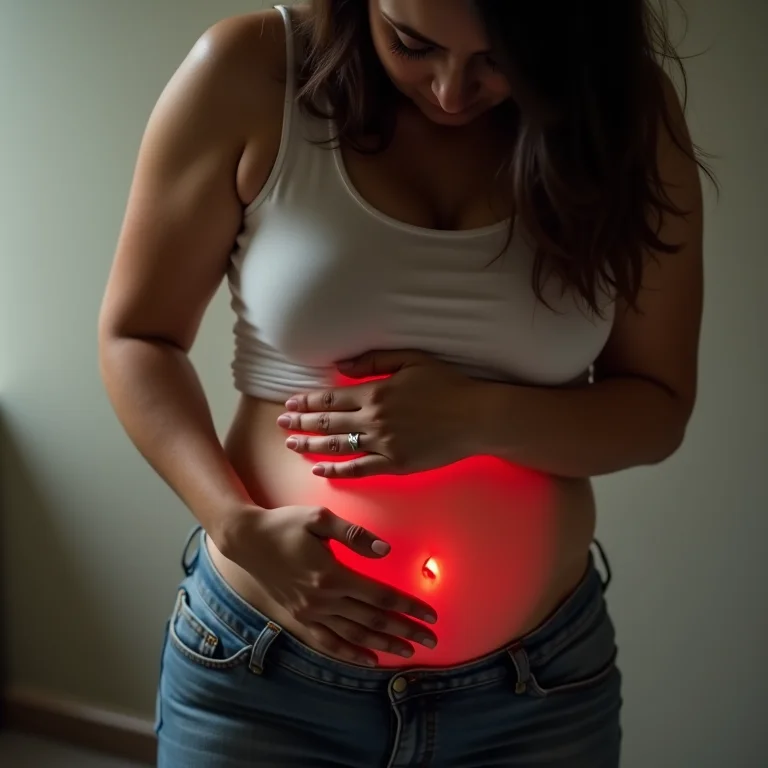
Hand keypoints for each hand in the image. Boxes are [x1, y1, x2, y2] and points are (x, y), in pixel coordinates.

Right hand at [220, 505, 437, 665]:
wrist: (247, 540)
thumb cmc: (285, 524)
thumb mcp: (320, 518)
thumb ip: (354, 534)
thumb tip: (385, 550)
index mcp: (332, 574)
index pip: (380, 595)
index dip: (408, 606)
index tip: (431, 614)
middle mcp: (323, 599)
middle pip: (373, 619)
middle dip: (405, 630)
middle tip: (432, 640)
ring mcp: (310, 612)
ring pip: (354, 635)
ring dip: (384, 645)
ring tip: (409, 651)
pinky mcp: (299, 618)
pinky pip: (328, 643)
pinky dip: (350, 654)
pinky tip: (369, 660)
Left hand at [277, 350, 480, 477]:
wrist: (476, 418)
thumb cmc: (447, 385)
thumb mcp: (412, 360)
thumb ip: (375, 360)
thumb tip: (341, 366)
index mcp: (376, 391)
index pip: (331, 398)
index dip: (308, 402)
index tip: (290, 404)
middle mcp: (373, 419)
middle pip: (327, 423)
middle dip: (301, 424)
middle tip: (281, 425)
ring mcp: (383, 444)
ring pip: (337, 447)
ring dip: (310, 446)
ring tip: (291, 445)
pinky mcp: (395, 465)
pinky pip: (358, 469)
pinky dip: (336, 470)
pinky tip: (319, 469)